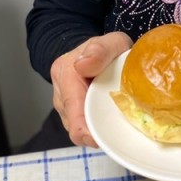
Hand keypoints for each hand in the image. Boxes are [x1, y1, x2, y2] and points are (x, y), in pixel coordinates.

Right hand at [50, 31, 131, 146]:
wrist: (95, 51)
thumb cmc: (104, 49)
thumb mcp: (110, 42)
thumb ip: (99, 50)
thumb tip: (83, 65)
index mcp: (65, 75)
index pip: (73, 112)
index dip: (86, 131)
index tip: (102, 138)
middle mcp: (61, 95)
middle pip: (76, 125)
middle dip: (96, 132)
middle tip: (119, 132)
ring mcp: (66, 107)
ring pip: (80, 129)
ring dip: (97, 130)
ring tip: (116, 124)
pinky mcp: (74, 114)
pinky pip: (85, 127)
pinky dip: (98, 128)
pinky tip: (111, 123)